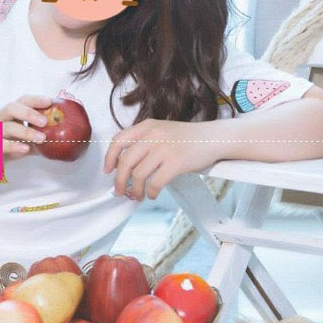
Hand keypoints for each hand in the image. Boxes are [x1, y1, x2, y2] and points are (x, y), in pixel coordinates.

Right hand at [0, 94, 51, 159]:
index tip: (49, 102)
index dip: (35, 100)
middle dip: (29, 113)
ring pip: (7, 126)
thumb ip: (43, 136)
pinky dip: (13, 146)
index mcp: (10, 113)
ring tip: (41, 139)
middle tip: (45, 121)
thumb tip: (69, 137)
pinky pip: (0, 144)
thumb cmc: (10, 145)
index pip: (22, 101)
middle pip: (11, 108)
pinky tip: (25, 149)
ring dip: (25, 131)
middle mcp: (0, 118)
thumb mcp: (28, 140)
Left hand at [103, 119, 222, 199]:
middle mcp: (153, 135)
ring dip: (135, 190)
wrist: (214, 138)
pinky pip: (155, 182)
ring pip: (138, 175)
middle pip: (125, 162)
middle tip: (120, 191)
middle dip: (119, 181)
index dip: (109, 158)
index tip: (108, 170)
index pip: (118, 141)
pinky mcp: (176, 162)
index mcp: (146, 126)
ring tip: (138, 195)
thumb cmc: (186, 138)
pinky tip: (152, 194)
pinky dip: (151, 192)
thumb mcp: (160, 130)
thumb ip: (142, 141)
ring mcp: (164, 148)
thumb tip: (122, 166)